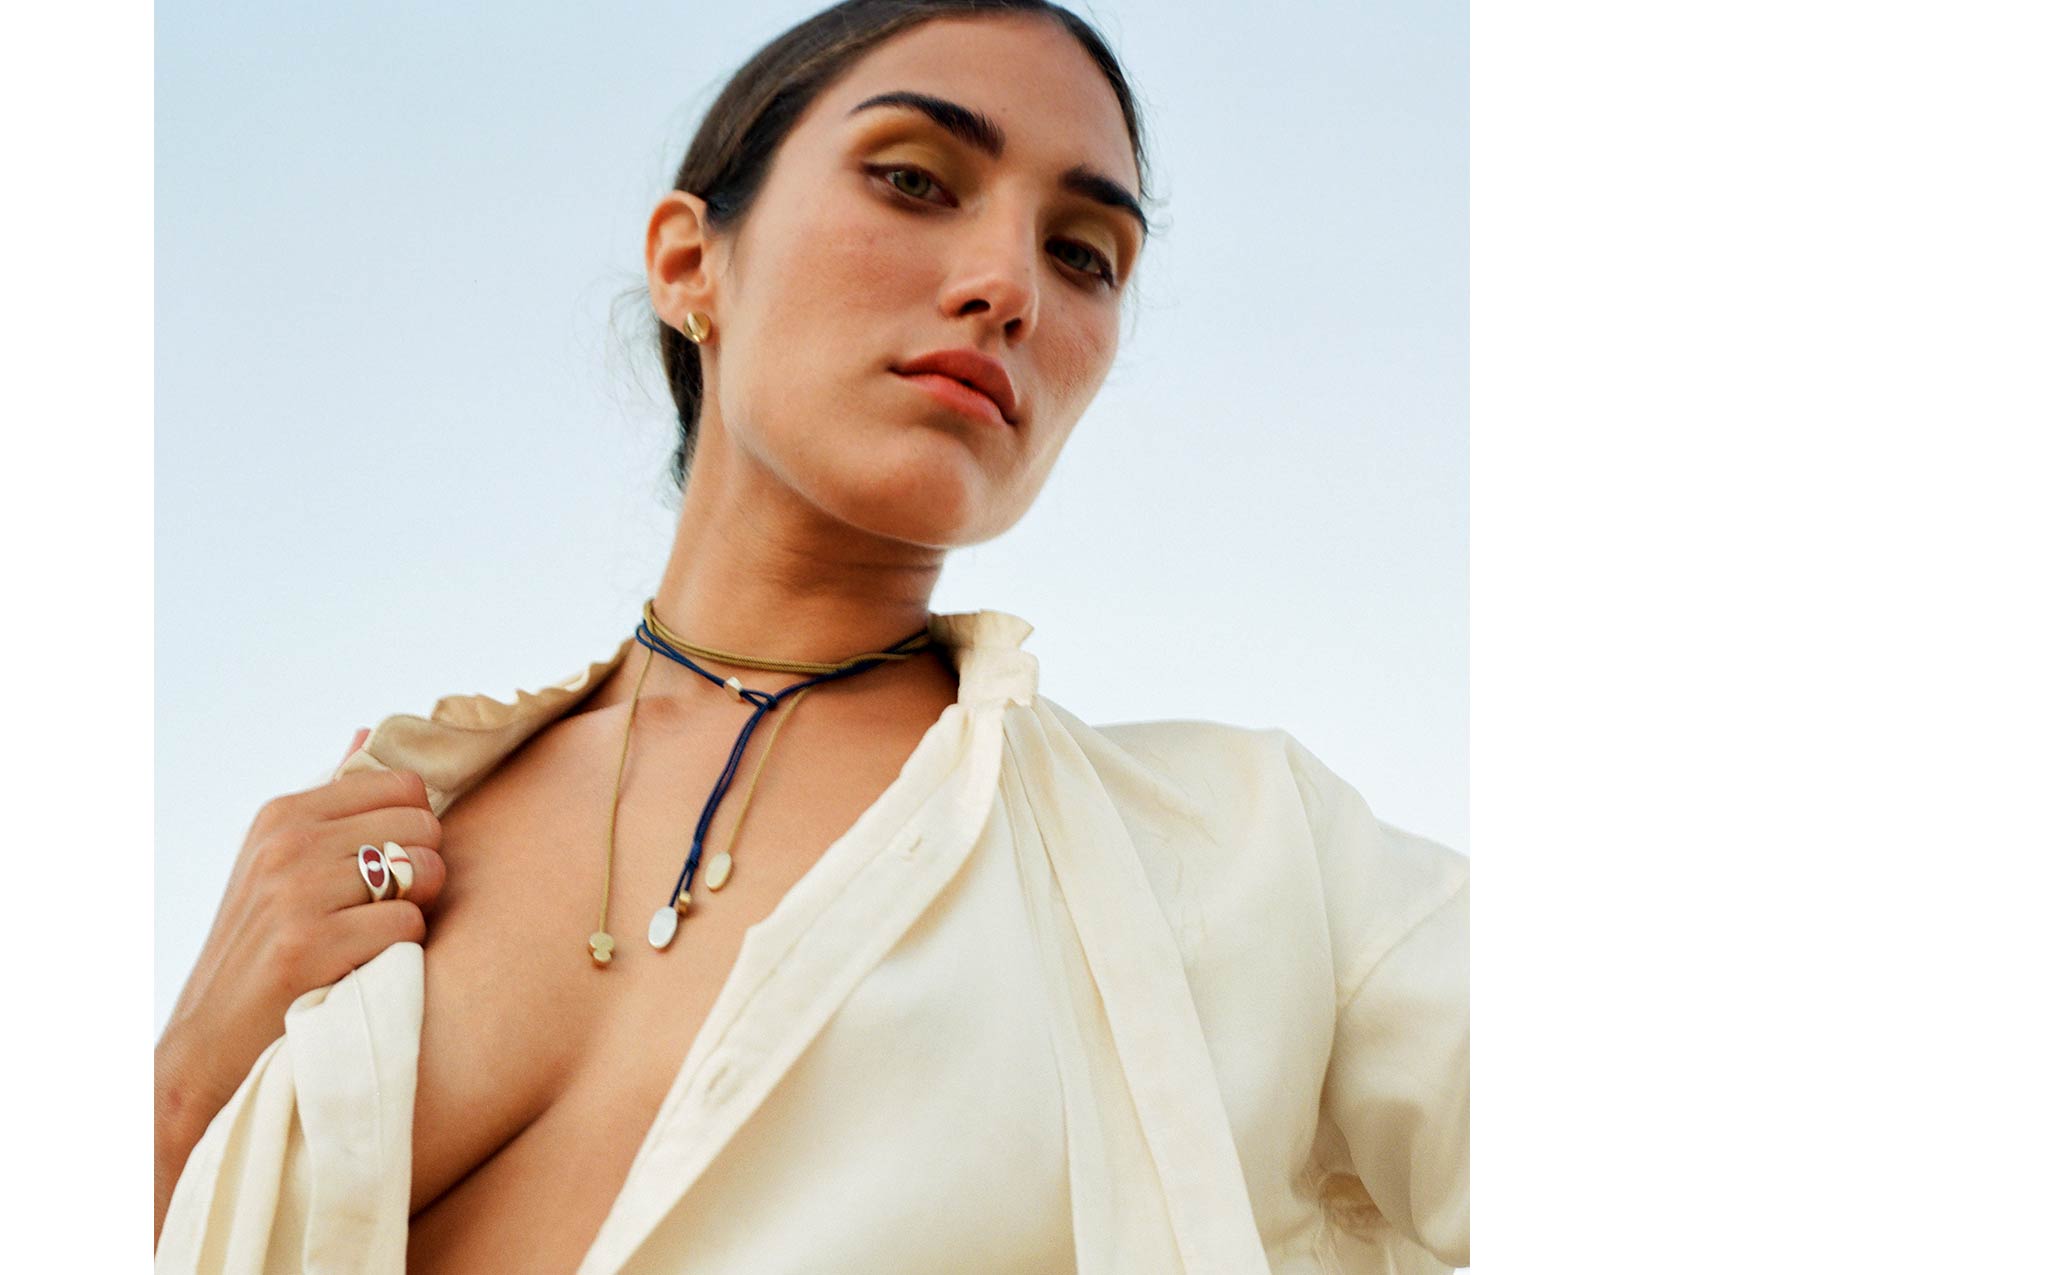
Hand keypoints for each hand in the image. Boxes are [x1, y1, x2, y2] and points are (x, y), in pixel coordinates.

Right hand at [157, 729, 449, 1133]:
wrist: (210, 1044)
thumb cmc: (262, 949)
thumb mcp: (280, 862)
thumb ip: (332, 800)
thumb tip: (369, 732)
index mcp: (284, 814)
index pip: (404, 784)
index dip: (415, 828)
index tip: (390, 867)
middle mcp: (286, 842)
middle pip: (424, 824)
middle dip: (423, 869)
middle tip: (387, 908)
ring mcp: (293, 892)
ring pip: (423, 871)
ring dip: (415, 910)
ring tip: (374, 935)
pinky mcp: (307, 945)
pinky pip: (408, 925)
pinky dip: (402, 952)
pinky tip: (365, 965)